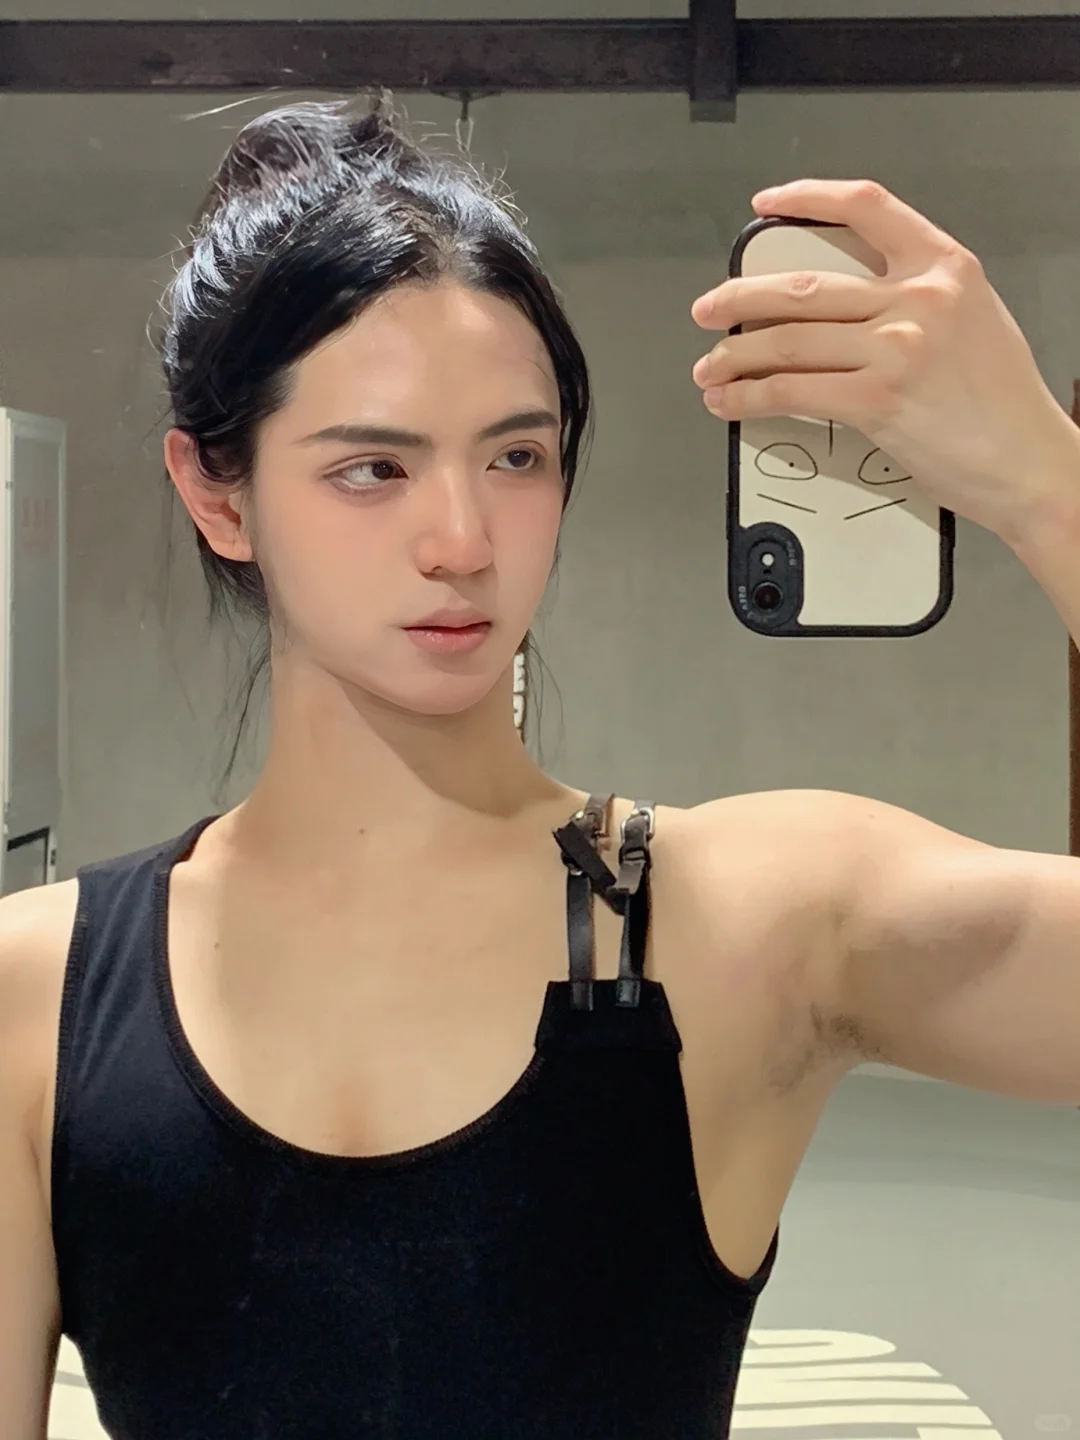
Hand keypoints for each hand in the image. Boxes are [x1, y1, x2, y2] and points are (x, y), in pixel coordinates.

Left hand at [691, 179, 1079, 546]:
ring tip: (710, 366)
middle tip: (710, 307)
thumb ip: (915, 298)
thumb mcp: (973, 318)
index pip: (866, 207)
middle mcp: (919, 300)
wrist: (1028, 461)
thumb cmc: (1003, 402)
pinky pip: (792, 392)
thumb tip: (845, 306)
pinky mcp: (877, 401)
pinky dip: (750, 397)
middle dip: (740, 297)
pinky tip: (730, 400)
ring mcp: (896, 350)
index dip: (806, 198)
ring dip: (735, 355)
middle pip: (805, 285)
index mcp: (944, 267)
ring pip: (788, 341)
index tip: (769, 206)